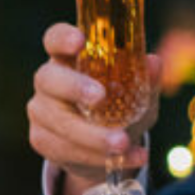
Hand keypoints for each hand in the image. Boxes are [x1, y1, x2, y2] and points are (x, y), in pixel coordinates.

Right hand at [25, 22, 164, 194]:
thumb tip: (154, 62)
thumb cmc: (120, 107)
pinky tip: (126, 156)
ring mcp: (41, 111)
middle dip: (74, 87)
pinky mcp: (42, 140)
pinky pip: (66, 150)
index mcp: (69, 58)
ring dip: (92, 135)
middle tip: (100, 97)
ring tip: (123, 143)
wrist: (105, 148)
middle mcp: (49, 81)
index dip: (63, 38)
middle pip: (49, 79)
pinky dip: (98, 157)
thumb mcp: (138, 94)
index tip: (79, 40)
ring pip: (60, 122)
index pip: (55, 39)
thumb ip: (146, 80)